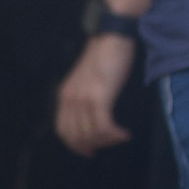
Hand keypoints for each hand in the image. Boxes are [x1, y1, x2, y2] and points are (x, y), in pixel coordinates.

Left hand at [54, 31, 138, 155]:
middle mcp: (70, 99)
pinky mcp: (99, 98)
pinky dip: (115, 135)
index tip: (90, 151)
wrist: (111, 38)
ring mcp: (83, 99)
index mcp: (64, 96)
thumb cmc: (104, 57)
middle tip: (110, 143)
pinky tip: (124, 134)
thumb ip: (84, 99)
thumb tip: (93, 122)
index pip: (63, 131)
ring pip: (92, 134)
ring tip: (120, 136)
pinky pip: (104, 127)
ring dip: (108, 140)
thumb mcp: (87, 81)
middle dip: (94, 145)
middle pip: (77, 137)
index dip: (76, 146)